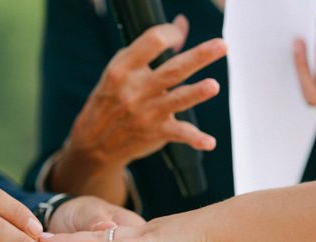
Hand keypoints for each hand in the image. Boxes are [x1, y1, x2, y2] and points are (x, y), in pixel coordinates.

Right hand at [49, 16, 225, 201]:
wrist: (94, 142)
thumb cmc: (112, 100)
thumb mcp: (121, 70)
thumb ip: (150, 49)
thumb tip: (182, 25)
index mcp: (123, 69)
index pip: (151, 43)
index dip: (170, 34)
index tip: (179, 35)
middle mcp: (135, 90)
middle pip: (172, 70)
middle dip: (198, 57)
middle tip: (221, 46)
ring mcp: (147, 112)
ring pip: (177, 99)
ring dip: (196, 93)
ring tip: (213, 86)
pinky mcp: (156, 132)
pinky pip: (179, 134)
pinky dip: (195, 139)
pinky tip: (209, 142)